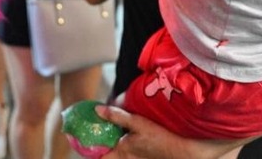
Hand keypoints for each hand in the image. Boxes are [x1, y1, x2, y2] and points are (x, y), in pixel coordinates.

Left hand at [96, 105, 241, 158]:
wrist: (185, 152)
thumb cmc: (162, 138)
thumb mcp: (138, 123)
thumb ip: (117, 116)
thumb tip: (97, 109)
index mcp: (121, 153)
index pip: (97, 156)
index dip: (86, 148)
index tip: (76, 137)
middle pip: (104, 156)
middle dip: (96, 145)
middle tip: (88, 132)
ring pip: (115, 154)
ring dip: (108, 145)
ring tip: (102, 132)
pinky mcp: (142, 157)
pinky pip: (125, 153)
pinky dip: (119, 145)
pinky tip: (121, 134)